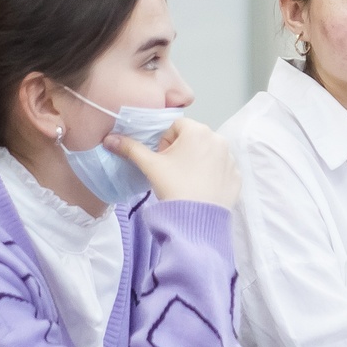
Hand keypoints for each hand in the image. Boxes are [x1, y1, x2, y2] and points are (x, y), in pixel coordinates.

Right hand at [110, 119, 239, 208]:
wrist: (196, 220)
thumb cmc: (173, 187)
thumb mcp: (149, 165)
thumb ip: (130, 148)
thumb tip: (109, 138)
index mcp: (198, 131)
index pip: (176, 126)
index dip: (165, 142)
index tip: (162, 159)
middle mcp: (219, 139)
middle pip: (193, 138)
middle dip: (181, 150)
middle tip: (171, 171)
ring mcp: (230, 158)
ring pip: (207, 153)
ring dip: (196, 161)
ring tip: (185, 181)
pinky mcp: (236, 176)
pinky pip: (221, 169)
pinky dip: (211, 174)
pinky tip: (200, 188)